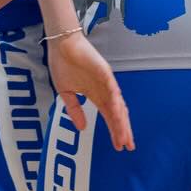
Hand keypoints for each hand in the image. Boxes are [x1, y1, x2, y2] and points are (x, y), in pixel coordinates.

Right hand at [47, 30, 134, 151]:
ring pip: (117, 104)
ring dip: (120, 121)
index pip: (109, 117)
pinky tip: (118, 114)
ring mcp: (106, 81)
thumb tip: (82, 128)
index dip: (115, 131)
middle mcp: (104, 90)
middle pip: (117, 113)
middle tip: (129, 146)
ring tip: (124, 136)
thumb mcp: (66, 93)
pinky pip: (112, 88)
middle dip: (123, 130)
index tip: (119, 146)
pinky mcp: (104, 71)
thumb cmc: (63, 64)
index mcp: (96, 95)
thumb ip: (75, 110)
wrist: (61, 44)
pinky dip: (115, 102)